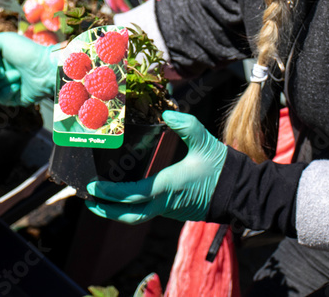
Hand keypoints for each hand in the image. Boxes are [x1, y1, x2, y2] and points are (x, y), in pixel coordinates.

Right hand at [0, 32, 56, 105]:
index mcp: (2, 59)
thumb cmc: (26, 52)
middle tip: (1, 71)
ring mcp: (10, 85)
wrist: (45, 68)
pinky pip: (2, 99)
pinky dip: (7, 92)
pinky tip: (17, 86)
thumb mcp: (6, 39)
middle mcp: (5, 72)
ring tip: (18, 75)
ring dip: (4, 81)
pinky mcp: (16, 98)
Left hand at [86, 110, 226, 223]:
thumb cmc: (221, 167)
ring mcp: (169, 211)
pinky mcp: (174, 211)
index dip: (111, 194)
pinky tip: (123, 194)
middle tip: (88, 201)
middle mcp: (165, 204)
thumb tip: (166, 113)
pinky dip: (131, 207)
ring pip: (137, 216)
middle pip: (129, 216)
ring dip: (117, 210)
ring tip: (99, 199)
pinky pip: (147, 212)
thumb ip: (186, 125)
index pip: (132, 196)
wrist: (240, 192)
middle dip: (106, 211)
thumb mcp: (204, 141)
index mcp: (168, 187)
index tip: (93, 188)